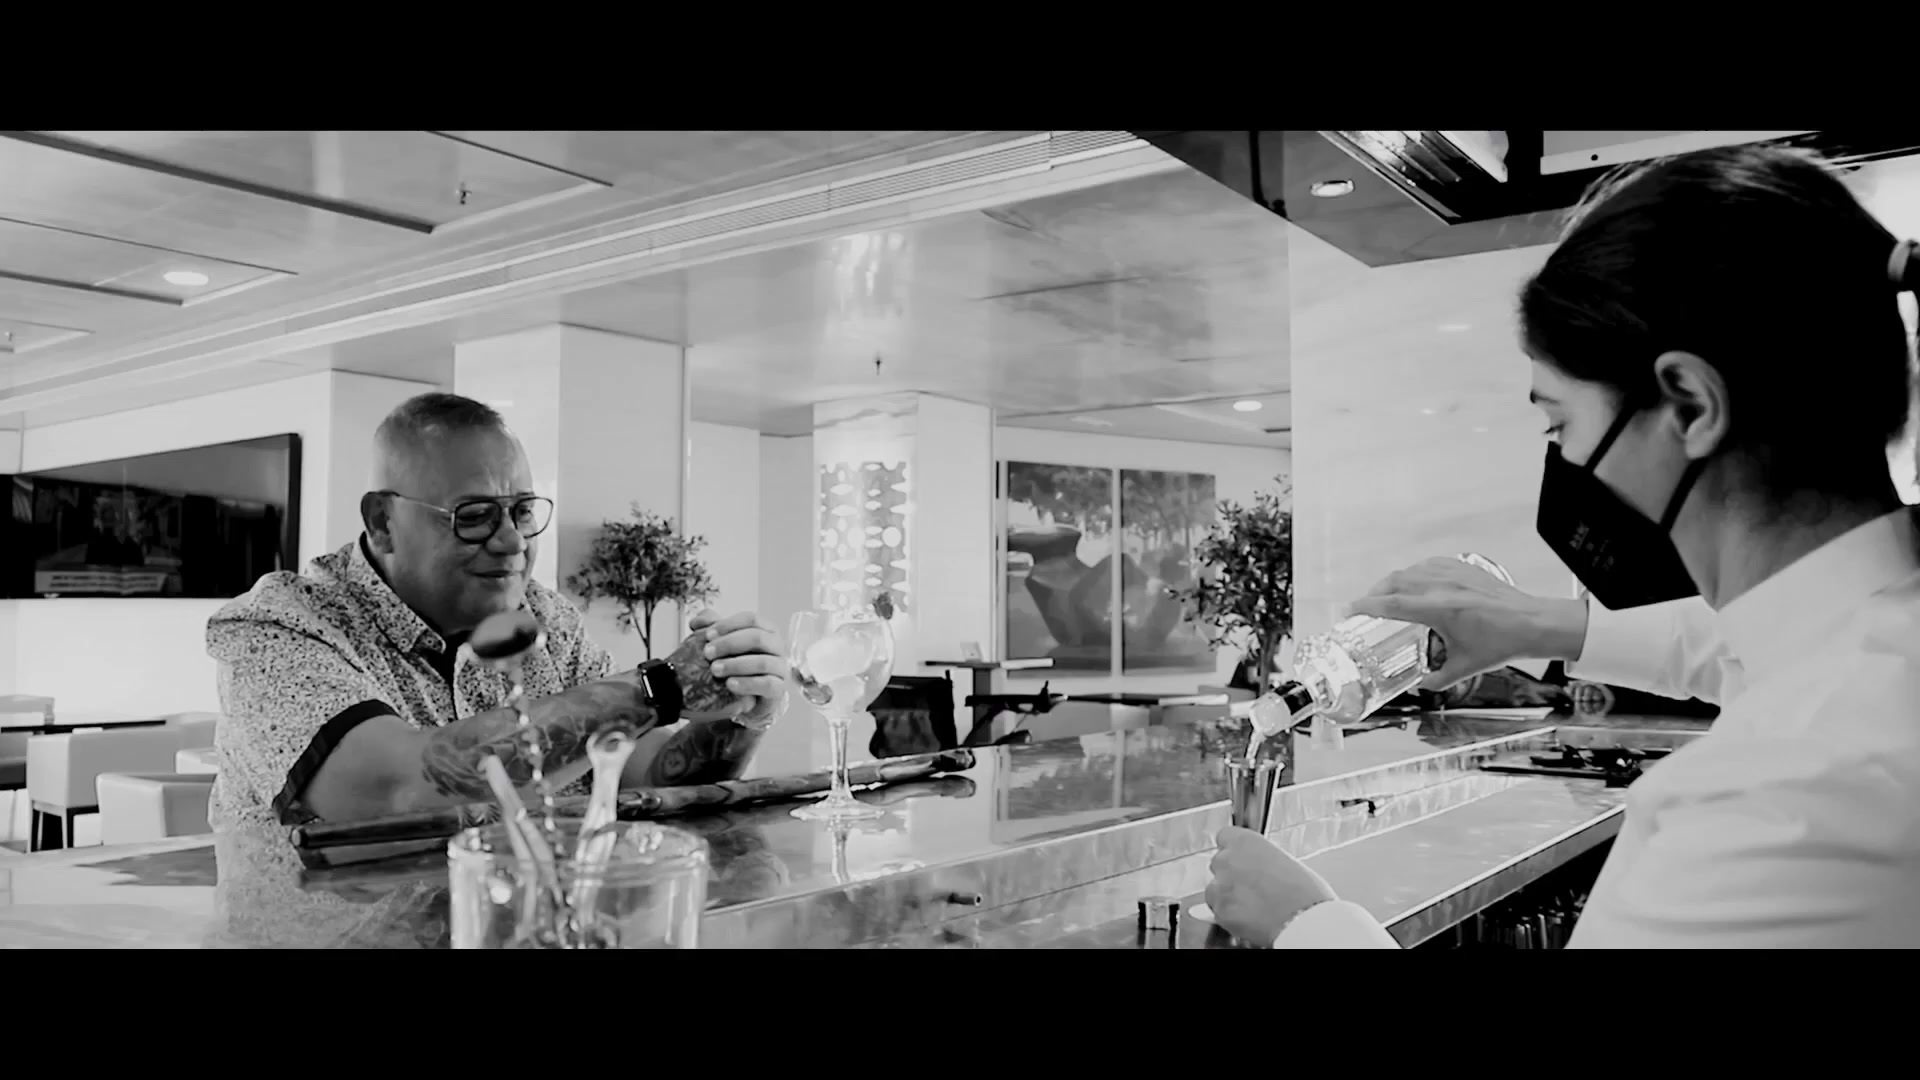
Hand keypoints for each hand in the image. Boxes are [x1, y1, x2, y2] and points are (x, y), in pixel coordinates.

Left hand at [690, 609, 788, 728]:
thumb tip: (696, 622)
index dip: (728, 625)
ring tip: (714, 669)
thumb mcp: (724, 645)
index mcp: (766, 629)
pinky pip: (767, 685)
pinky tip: (729, 684)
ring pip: (763, 662)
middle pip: (758, 638)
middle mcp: (777, 646)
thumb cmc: (738, 664)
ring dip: (736, 665)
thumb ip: (711, 629)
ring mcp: (780, 667)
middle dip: (729, 644)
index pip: (751, 619)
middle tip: (707, 653)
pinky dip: (747, 684)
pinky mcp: (778, 689)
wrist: (747, 695)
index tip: (708, 635)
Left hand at [1205, 826, 1336, 946]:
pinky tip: (1250, 920)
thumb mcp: (1286, 862)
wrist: (1303, 921)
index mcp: (1244, 842)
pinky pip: (1219, 913)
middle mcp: (1227, 860)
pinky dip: (1230, 917)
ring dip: (1227, 897)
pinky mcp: (1220, 912)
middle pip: (1219, 864)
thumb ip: (1263, 859)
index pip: (1225, 837)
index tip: (1242, 859)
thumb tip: (1261, 867)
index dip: (1234, 850)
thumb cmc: (1304, 892)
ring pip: (1214, 890)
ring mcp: (1220, 887)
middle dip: (1230, 875)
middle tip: (1251, 888)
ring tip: (1252, 907)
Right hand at [1345, 557, 1587, 690]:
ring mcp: (1453, 574)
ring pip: (1410, 571)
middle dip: (1374, 593)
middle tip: (1365, 607)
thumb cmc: (1502, 643)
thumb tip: (1422, 686)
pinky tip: (1414, 583)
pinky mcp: (1464, 568)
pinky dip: (1414, 573)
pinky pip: (1429, 565)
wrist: (1533, 622)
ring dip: (1393, 582)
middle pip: (1394, 582)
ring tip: (1386, 596)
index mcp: (1439, 610)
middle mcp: (1442, 587)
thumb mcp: (1465, 667)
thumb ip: (1438, 680)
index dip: (1365, 607)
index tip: (1349, 611)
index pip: (1391, 604)